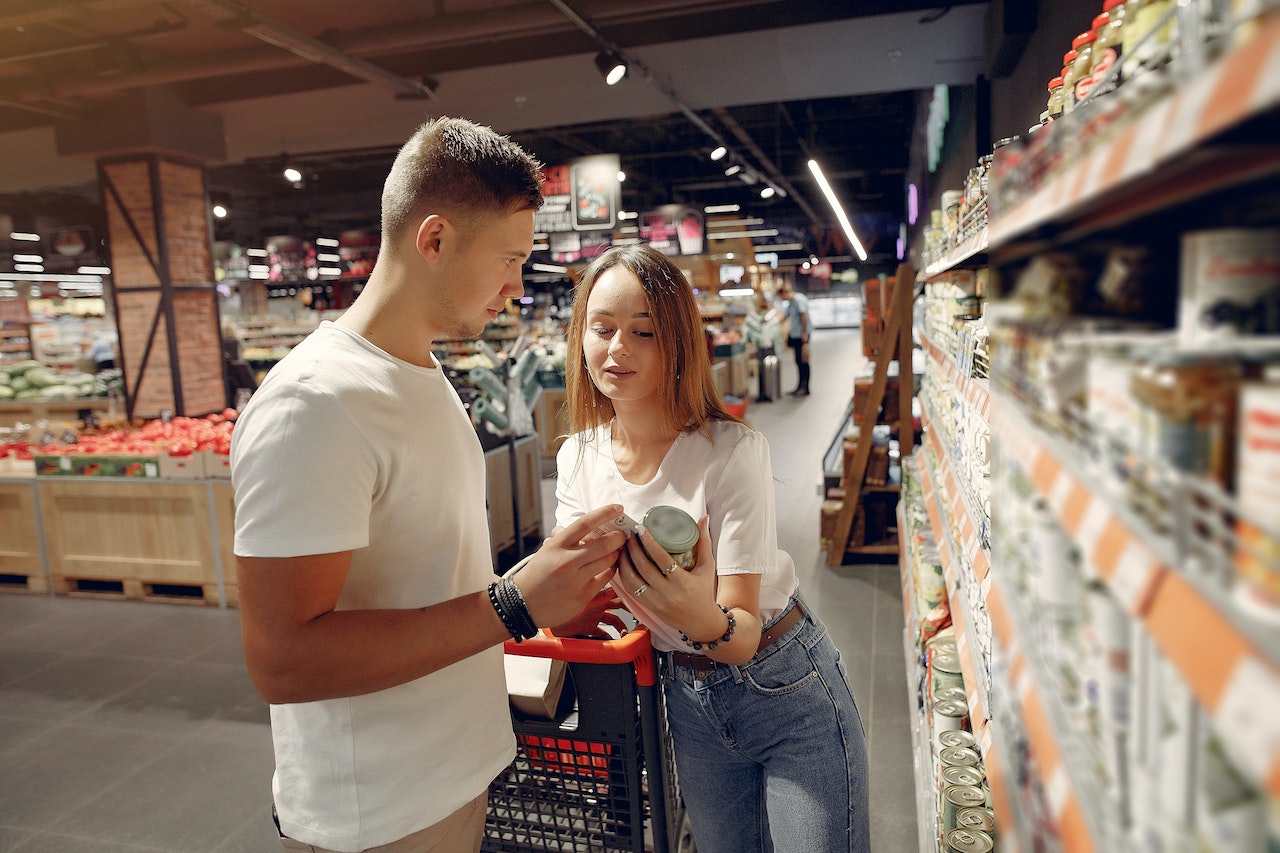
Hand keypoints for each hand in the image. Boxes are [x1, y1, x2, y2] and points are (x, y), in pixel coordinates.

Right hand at [514, 505, 626, 629]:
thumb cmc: (537, 574)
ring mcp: (575, 580)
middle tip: (622, 535)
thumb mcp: (548, 550)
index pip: (584, 523)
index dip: (604, 513)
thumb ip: (568, 538)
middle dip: (618, 537)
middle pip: (603, 544)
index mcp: (556, 545)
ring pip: (608, 561)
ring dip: (616, 554)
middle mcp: (566, 561)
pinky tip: (609, 568)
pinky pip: (606, 579)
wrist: (523, 604)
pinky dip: (611, 570)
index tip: (618, 508)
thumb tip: (592, 526)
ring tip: (615, 551)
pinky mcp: (582, 596)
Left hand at [614, 516, 723, 639]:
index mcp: (682, 582)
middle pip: (644, 568)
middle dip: (633, 548)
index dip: (649, 542)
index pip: (661, 559)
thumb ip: (704, 542)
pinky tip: (622, 563)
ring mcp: (656, 602)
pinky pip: (630, 591)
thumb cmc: (705, 591)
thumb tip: (703, 518)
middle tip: (629, 534)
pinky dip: (623, 575)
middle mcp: (667, 593)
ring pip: (633, 580)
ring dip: (624, 562)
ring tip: (622, 546)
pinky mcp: (648, 607)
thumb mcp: (707, 567)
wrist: (701, 622)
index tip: (641, 529)